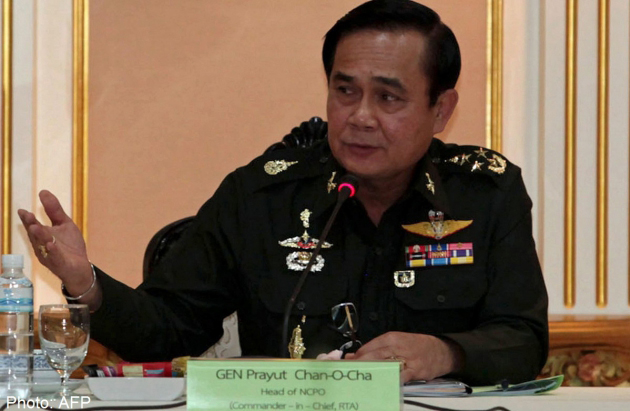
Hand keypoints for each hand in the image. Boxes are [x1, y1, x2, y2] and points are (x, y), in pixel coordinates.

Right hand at [17, 190, 98, 304]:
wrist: (80, 267)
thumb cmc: (69, 246)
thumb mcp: (64, 224)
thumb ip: (54, 210)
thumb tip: (43, 191)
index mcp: (42, 236)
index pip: (33, 225)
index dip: (27, 219)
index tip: (22, 211)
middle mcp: (42, 246)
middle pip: (35, 235)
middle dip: (31, 225)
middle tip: (27, 215)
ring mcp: (50, 256)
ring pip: (43, 245)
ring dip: (39, 236)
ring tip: (35, 227)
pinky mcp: (60, 264)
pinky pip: (55, 257)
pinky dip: (53, 251)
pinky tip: (51, 244)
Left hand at [345, 332, 463, 382]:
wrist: (441, 351)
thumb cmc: (416, 346)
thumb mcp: (396, 342)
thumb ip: (376, 349)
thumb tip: (354, 356)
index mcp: (391, 338)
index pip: (367, 348)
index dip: (355, 358)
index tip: (345, 365)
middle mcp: (397, 346)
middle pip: (373, 357)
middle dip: (359, 366)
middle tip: (348, 374)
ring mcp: (406, 359)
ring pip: (384, 366)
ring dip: (371, 374)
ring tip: (360, 381)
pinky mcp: (415, 370)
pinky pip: (399, 377)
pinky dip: (389, 381)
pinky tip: (381, 386)